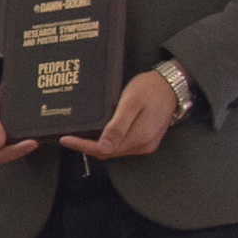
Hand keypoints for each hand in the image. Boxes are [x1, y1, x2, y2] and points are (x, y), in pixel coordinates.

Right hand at [0, 68, 40, 163]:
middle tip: (37, 141)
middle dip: (21, 150)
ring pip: (9, 149)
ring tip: (38, 137)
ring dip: (23, 146)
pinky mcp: (1, 133)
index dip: (15, 151)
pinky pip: (12, 141)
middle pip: (5, 154)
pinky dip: (22, 138)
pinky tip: (31, 133)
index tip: (31, 142)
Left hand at [64, 68, 184, 160]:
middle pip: (109, 152)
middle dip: (88, 147)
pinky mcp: (147, 138)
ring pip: (116, 149)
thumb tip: (103, 147)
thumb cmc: (151, 89)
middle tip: (69, 138)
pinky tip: (101, 134)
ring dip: (98, 145)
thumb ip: (117, 127)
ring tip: (80, 136)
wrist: (171, 85)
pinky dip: (109, 141)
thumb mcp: (131, 104)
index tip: (65, 140)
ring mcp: (146, 143)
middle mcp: (143, 145)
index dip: (82, 146)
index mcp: (139, 138)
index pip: (104, 150)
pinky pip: (123, 144)